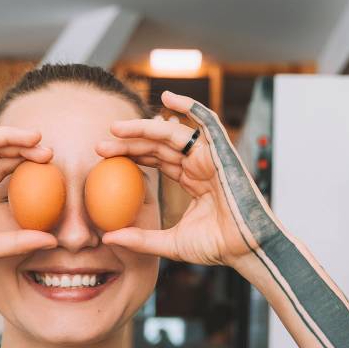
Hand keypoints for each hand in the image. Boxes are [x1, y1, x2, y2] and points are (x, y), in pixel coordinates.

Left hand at [95, 90, 276, 269]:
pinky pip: (207, 122)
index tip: (103, 156)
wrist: (248, 249)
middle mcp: (200, 164)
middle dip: (129, 142)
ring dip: (144, 127)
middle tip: (100, 146)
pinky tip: (168, 98)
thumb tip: (107, 238)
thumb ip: (140, 239)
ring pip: (173, 133)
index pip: (157, 159)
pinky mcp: (223, 152)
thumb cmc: (218, 247)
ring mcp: (212, 156)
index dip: (132, 154)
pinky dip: (190, 106)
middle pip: (159, 145)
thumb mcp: (170, 244)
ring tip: (116, 129)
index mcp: (192, 180)